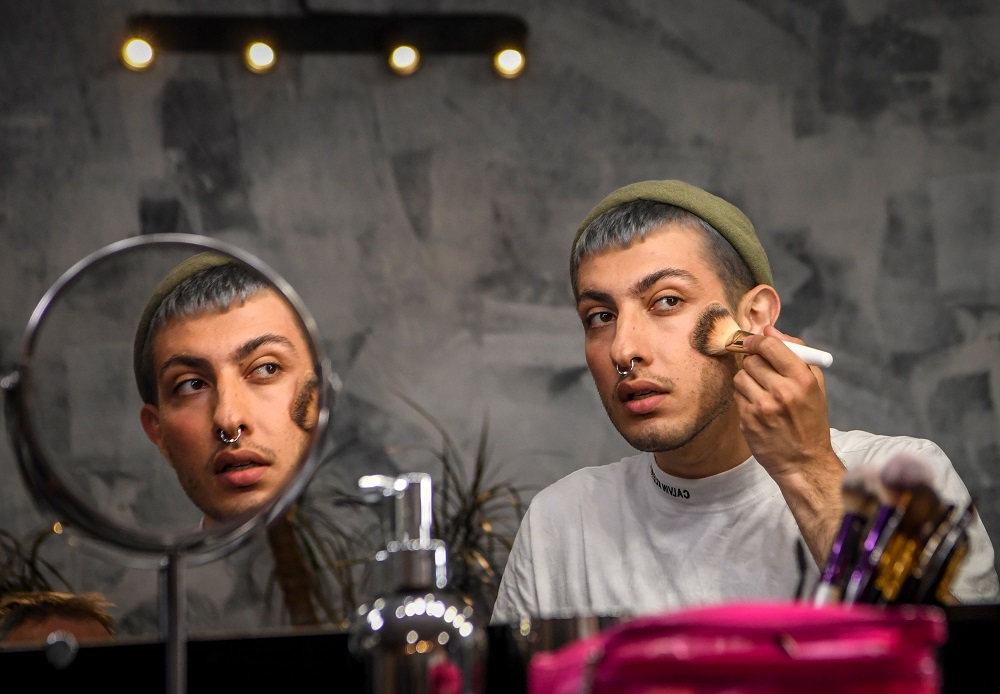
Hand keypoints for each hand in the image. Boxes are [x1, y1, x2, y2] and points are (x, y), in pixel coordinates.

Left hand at [734, 324, 845, 564]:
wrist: (803, 461)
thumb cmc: (810, 420)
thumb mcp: (815, 385)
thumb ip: (796, 353)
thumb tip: (769, 330)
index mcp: (802, 379)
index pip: (771, 345)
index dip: (758, 340)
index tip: (754, 342)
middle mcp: (782, 392)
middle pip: (751, 360)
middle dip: (754, 363)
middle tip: (762, 373)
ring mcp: (763, 407)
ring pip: (740, 376)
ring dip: (747, 380)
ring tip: (761, 392)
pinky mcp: (748, 420)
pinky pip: (736, 395)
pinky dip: (743, 397)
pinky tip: (757, 407)